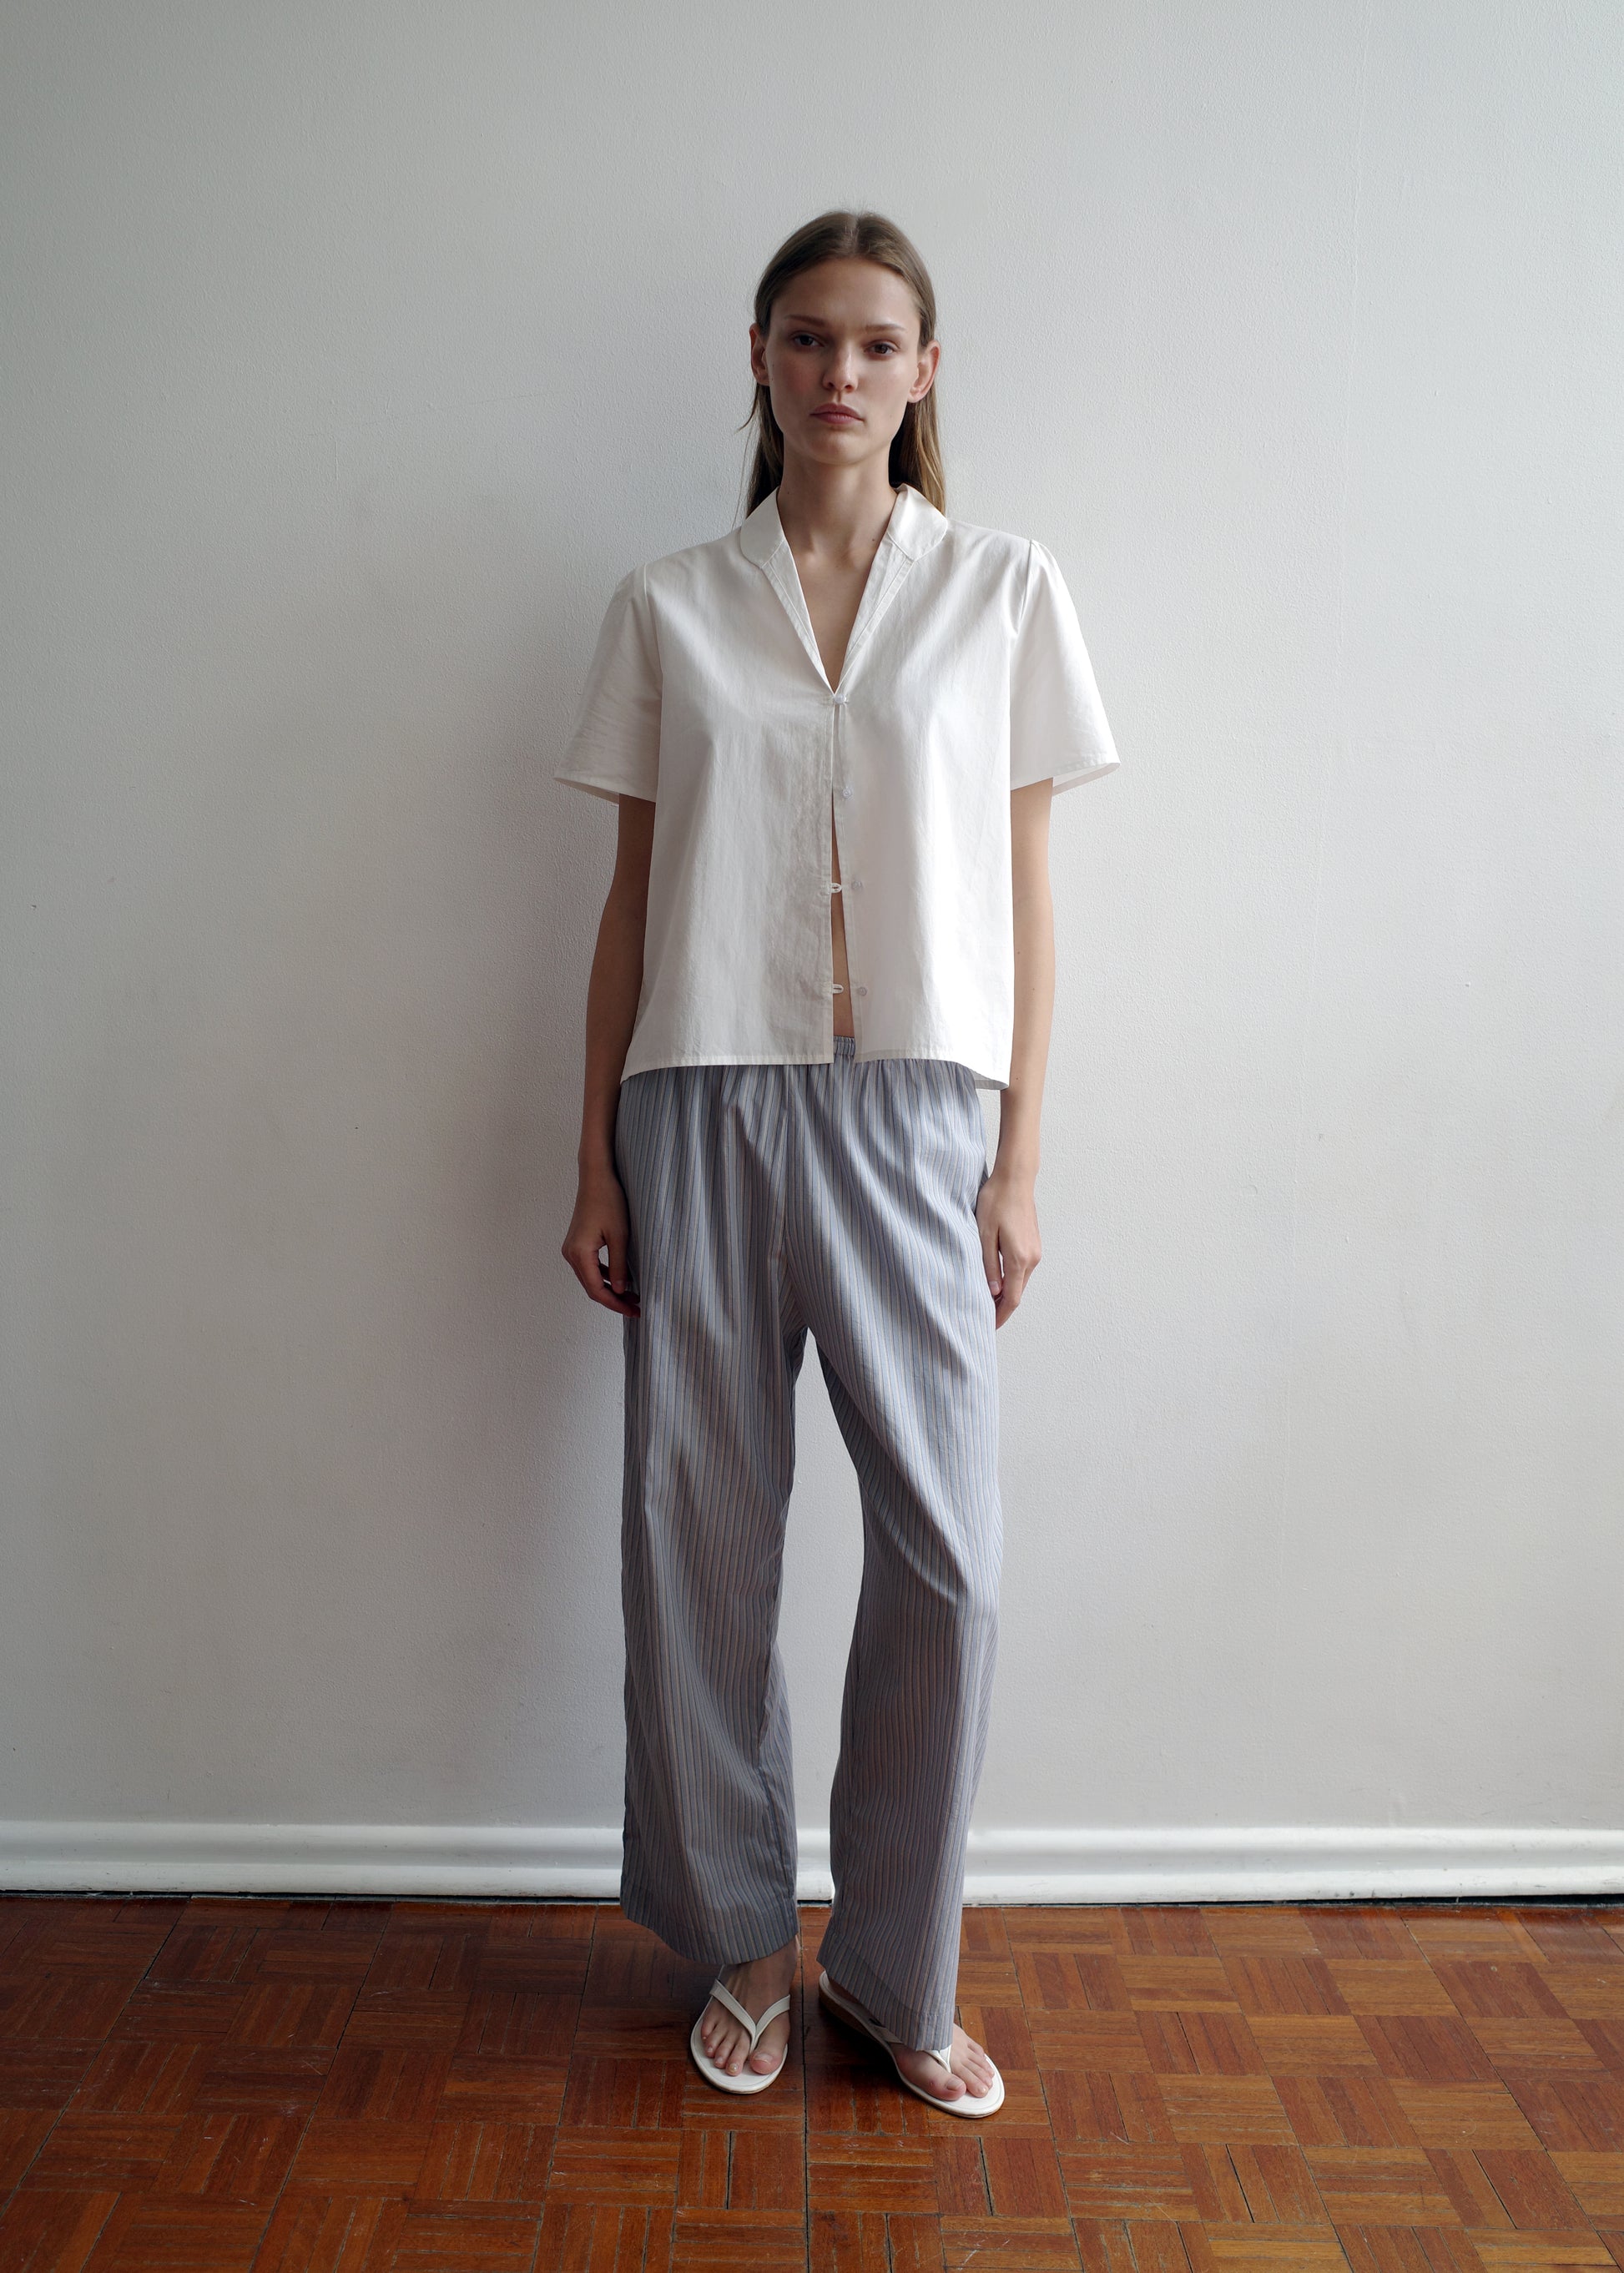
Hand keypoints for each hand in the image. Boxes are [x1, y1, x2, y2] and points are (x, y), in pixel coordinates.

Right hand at [561, 1165, 640, 1316]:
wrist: (596, 1177)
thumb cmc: (610, 1201)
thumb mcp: (620, 1236)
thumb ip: (620, 1266)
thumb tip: (621, 1291)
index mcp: (579, 1253)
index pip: (597, 1290)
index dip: (616, 1304)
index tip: (634, 1310)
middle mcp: (570, 1254)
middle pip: (592, 1288)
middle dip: (614, 1299)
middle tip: (637, 1307)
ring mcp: (571, 1249)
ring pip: (590, 1279)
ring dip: (610, 1289)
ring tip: (633, 1296)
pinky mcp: (577, 1244)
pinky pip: (590, 1267)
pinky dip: (605, 1276)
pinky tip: (623, 1280)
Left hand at [975, 1164, 1039, 1326]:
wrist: (1015, 1178)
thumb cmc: (996, 1202)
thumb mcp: (983, 1235)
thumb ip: (988, 1265)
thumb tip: (993, 1292)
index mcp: (1019, 1259)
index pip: (1012, 1299)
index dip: (1000, 1316)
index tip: (989, 1327)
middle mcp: (1032, 1258)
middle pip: (1018, 1292)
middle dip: (1002, 1307)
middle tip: (983, 1318)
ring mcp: (1035, 1251)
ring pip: (1020, 1281)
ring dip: (1006, 1293)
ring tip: (987, 1302)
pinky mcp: (1033, 1244)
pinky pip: (1022, 1269)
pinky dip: (1011, 1280)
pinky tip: (996, 1281)